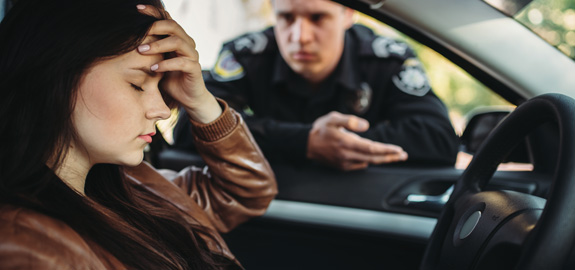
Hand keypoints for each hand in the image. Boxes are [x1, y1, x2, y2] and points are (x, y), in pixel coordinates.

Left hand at [136, 5, 220, 122]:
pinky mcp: (195, 69)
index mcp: (177, 38)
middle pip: (173, 26)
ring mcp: (192, 55)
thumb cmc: (168, 78)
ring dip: (158, 45)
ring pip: (177, 42)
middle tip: (139, 34)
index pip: (166, 19)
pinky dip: (166, 64)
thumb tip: (125, 37)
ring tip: (141, 51)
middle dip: (154, 27)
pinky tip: (154, 69)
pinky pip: (182, 62)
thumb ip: (147, 48)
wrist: (186, 97)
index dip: (153, 12)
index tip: (136, 9)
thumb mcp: (155, 61)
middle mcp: (187, 43)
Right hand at [307, 112, 407, 170]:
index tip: (399, 150)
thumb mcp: (333, 118)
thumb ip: (350, 120)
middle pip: (373, 158)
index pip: (371, 148)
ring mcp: (344, 163)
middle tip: (403, 155)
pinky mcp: (342, 167)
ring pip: (368, 163)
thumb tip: (366, 126)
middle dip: (390, 157)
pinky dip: (370, 161)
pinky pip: (360, 165)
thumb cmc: (321, 129)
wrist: (306, 144)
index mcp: (346, 143)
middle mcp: (346, 156)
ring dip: (382, 160)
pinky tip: (376, 157)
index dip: (387, 150)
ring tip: (394, 156)